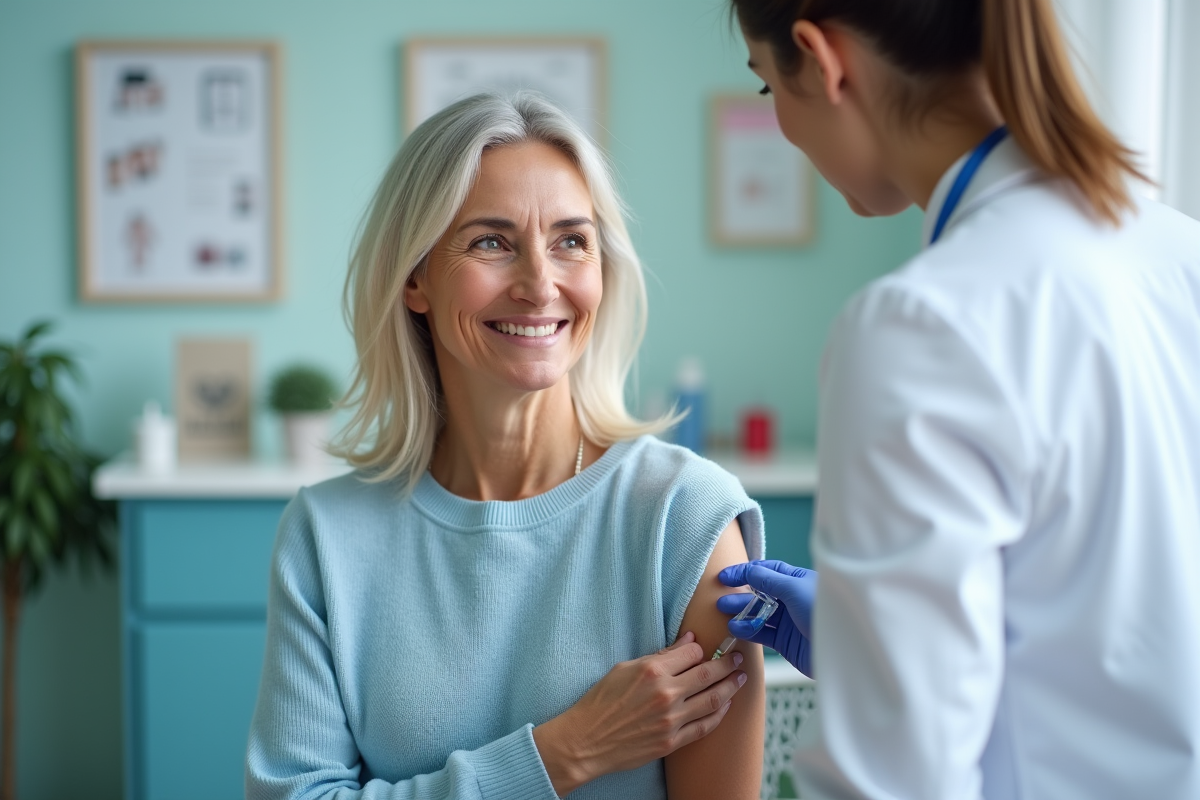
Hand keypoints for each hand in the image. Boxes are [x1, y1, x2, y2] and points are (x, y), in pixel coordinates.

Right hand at [532, 631, 747, 796]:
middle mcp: (666, 693)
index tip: (705, 648)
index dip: (700, 648)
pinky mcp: (672, 741)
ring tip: (740, 678)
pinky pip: (704, 726)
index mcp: (652, 670)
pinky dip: (719, 714)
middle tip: (738, 658)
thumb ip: (660, 655)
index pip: (691, 652)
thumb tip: (688, 641)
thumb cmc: (601, 701)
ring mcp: (671, 720)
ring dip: (731, 687)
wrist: (587, 740)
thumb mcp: (625, 668)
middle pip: (709, 673)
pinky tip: (726, 705)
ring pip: (713, 699)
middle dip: (728, 663)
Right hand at [718, 560, 817, 677]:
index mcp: (797, 580)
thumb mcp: (794, 588)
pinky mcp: (786, 642)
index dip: (745, 572)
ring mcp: (789, 621)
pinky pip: (762, 633)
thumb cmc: (823, 611)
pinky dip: (748, 631)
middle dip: (740, 595)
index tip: (725, 577)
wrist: (843, 648)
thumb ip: (768, 579)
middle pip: (760, 594)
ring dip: (741, 613)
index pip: (766, 571)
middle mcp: (792, 599)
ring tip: (725, 614)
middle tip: (721, 599)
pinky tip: (736, 629)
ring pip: (758, 615)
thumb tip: (749, 570)